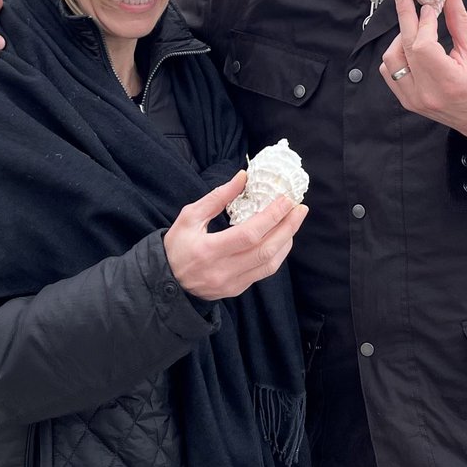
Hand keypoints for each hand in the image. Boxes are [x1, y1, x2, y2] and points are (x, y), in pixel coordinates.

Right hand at [164, 171, 307, 300]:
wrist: (165, 283)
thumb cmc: (176, 247)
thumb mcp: (189, 217)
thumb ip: (217, 197)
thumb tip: (242, 177)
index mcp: (209, 250)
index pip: (250, 234)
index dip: (272, 217)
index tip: (286, 200)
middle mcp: (223, 270)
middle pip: (266, 250)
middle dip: (287, 227)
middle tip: (300, 209)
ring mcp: (231, 283)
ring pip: (269, 264)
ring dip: (286, 241)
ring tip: (293, 222)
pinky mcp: (236, 290)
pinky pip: (263, 273)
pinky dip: (277, 255)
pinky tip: (281, 239)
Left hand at [379, 0, 466, 149]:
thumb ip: (458, 19)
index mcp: (447, 81)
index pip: (422, 45)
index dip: (422, 21)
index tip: (429, 5)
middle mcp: (426, 93)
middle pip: (403, 48)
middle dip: (404, 16)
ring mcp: (413, 100)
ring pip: (391, 60)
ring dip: (399, 38)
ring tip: (415, 28)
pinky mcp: (408, 102)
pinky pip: (390, 73)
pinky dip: (396, 56)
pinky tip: (410, 47)